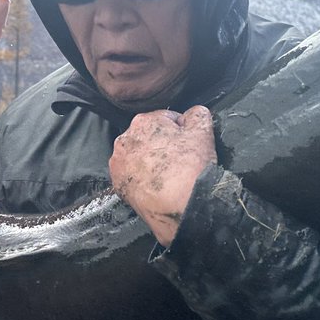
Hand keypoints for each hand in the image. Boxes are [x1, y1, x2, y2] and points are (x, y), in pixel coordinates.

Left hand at [109, 105, 216, 246]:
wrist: (180, 206)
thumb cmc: (191, 166)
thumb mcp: (203, 130)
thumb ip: (197, 113)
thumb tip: (191, 114)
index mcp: (143, 121)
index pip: (166, 120)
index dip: (181, 131)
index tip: (189, 144)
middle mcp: (124, 139)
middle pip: (149, 137)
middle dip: (162, 145)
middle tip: (179, 160)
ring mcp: (118, 164)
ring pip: (138, 156)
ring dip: (150, 161)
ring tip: (168, 175)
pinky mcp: (117, 185)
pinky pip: (132, 175)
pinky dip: (142, 178)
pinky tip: (156, 185)